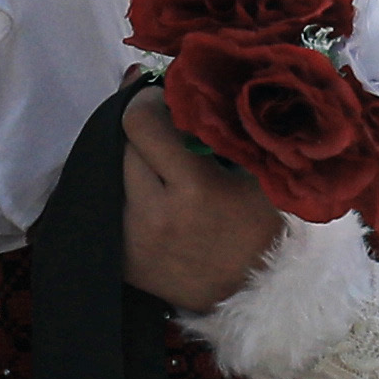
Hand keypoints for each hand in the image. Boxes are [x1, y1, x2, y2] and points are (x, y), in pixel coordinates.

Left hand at [116, 99, 279, 312]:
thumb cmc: (265, 229)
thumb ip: (216, 128)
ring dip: (133, 168)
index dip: (147, 101)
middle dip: (143, 135)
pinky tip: (154, 200)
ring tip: (161, 171)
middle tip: (168, 137)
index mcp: (193, 189)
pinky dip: (128, 199)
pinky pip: (113, 211)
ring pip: (113, 179)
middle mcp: (153, 215)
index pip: (140, 123)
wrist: (259, 297)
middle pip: (124, 147)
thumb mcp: (256, 172)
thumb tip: (160, 81)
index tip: (162, 100)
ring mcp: (133, 242)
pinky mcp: (124, 264)